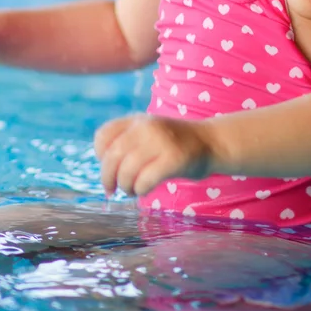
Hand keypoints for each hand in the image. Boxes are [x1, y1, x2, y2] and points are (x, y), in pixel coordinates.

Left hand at [95, 114, 214, 197]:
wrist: (211, 142)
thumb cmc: (175, 144)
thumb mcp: (148, 133)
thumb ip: (127, 142)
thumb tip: (105, 170)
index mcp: (136, 120)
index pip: (103, 135)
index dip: (99, 154)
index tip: (107, 166)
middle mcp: (146, 127)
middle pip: (113, 155)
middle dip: (107, 177)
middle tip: (111, 189)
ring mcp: (161, 141)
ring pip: (127, 170)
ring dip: (125, 186)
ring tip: (131, 191)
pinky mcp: (174, 159)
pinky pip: (146, 179)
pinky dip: (140, 189)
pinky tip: (144, 191)